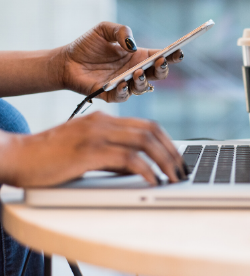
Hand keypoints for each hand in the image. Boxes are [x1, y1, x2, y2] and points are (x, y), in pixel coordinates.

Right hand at [0, 112, 185, 186]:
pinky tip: (152, 180)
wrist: (16, 156)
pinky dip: (145, 170)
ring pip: (144, 141)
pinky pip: (127, 158)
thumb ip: (112, 155)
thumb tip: (138, 168)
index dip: (167, 141)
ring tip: (173, 177)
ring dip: (164, 160)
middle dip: (172, 151)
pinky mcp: (88, 151)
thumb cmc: (48, 157)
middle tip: (181, 170)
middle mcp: (103, 122)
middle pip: (151, 130)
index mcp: (104, 120)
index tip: (177, 158)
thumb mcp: (86, 151)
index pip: (147, 125)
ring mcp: (96, 134)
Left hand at [58, 21, 183, 101]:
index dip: (172, 55)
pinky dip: (124, 91)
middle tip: (160, 62)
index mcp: (138, 56)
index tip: (179, 51)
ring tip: (137, 72)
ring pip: (143, 88)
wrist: (65, 61)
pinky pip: (122, 97)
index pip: (161, 57)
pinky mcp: (110, 95)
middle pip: (157, 75)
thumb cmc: (87, 45)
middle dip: (162, 69)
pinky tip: (122, 83)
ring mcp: (124, 84)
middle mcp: (135, 72)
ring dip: (143, 81)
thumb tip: (132, 45)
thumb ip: (121, 31)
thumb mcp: (104, 29)